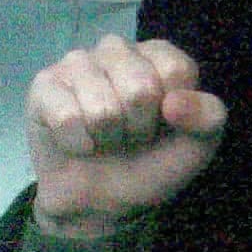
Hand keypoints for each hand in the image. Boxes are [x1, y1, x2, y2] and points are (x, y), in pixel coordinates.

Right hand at [26, 35, 226, 238]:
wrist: (101, 202)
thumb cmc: (151, 165)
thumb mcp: (198, 146)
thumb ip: (208, 117)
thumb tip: (174, 103)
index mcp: (158, 54)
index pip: (175, 71)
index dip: (172, 113)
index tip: (164, 125)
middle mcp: (117, 48)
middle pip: (139, 89)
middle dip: (138, 129)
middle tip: (130, 136)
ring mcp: (77, 62)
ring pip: (102, 108)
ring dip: (107, 139)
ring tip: (105, 140)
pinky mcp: (44, 85)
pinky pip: (67, 118)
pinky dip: (78, 144)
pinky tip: (78, 143)